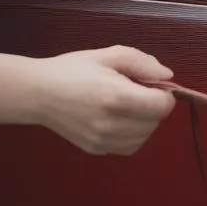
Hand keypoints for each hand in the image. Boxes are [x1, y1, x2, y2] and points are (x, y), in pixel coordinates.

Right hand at [32, 46, 175, 154]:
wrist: (38, 93)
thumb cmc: (72, 69)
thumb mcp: (107, 55)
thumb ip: (141, 62)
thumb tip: (167, 76)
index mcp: (117, 96)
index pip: (162, 106)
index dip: (163, 93)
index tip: (150, 84)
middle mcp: (112, 123)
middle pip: (155, 122)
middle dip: (152, 106)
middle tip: (133, 91)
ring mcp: (104, 140)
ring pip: (144, 136)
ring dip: (143, 121)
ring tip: (125, 105)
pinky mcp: (97, 150)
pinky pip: (129, 146)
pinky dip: (132, 134)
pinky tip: (118, 119)